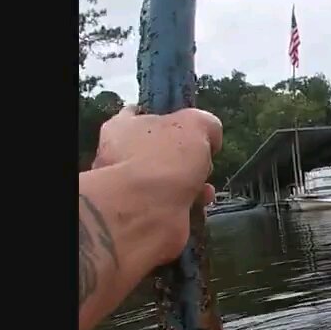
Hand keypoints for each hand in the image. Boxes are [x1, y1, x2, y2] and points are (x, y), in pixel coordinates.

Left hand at [91, 105, 222, 263]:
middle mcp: (120, 157)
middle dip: (188, 158)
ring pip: (169, 181)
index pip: (140, 114)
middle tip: (203, 162)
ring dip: (193, 184)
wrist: (148, 210)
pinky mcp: (142, 215)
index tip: (188, 127)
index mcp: (123, 127)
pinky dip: (189, 205)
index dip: (167, 118)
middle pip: (161, 150)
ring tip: (205, 190)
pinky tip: (200, 206)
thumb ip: (205, 124)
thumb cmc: (166, 158)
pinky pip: (172, 206)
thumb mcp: (197, 124)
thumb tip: (210, 139)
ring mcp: (130, 189)